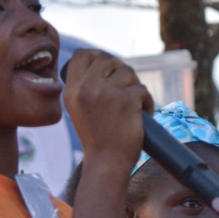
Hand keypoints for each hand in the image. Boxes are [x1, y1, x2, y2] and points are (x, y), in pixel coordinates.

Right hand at [63, 49, 152, 168]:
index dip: (97, 55)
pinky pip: (142, 89)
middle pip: (107, 59)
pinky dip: (147, 101)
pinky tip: (143, 114)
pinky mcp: (126, 100)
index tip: (108, 66)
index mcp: (72, 90)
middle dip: (121, 69)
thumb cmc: (97, 138)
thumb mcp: (80, 109)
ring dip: (135, 86)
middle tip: (127, 87)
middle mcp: (86, 89)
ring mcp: (106, 93)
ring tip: (135, 104)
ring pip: (127, 72)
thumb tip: (106, 62)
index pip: (81, 55)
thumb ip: (87, 87)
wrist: (106, 163)